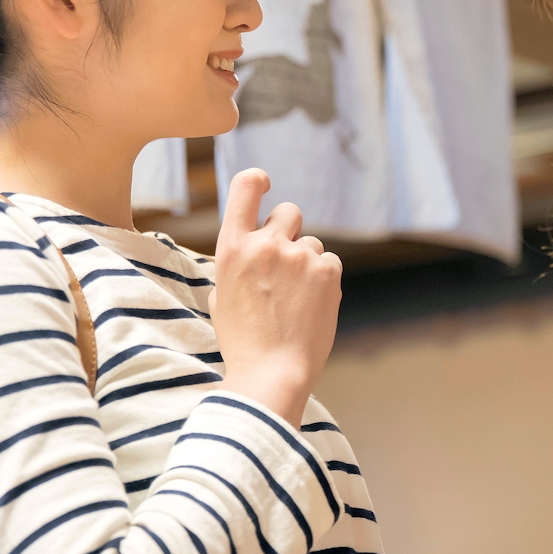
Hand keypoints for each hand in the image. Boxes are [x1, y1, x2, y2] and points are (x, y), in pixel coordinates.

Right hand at [209, 169, 342, 421]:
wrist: (271, 373)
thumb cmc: (243, 342)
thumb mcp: (222, 297)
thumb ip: (236, 266)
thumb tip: (251, 253)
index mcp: (232, 248)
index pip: (244, 188)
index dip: (257, 180)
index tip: (264, 181)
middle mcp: (265, 244)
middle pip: (289, 211)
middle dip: (289, 230)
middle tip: (286, 263)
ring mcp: (299, 256)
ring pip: (311, 243)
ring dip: (307, 264)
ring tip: (295, 301)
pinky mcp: (328, 270)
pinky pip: (330, 262)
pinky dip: (325, 280)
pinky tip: (312, 306)